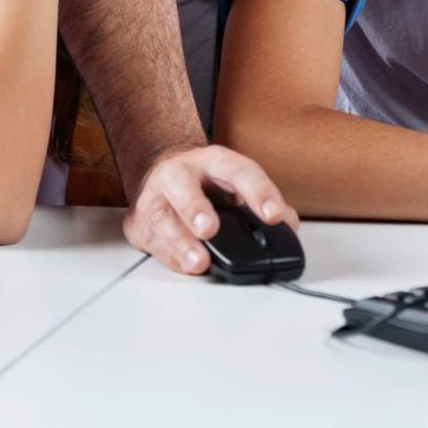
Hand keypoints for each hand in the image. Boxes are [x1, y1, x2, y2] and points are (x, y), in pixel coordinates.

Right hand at [121, 143, 297, 275]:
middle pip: (183, 186)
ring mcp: (155, 197)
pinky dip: (171, 257)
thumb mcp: (233, 181)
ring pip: (162, 218)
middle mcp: (179, 173)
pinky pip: (153, 242)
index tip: (274, 215)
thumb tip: (289, 224)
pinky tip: (185, 266)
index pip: (238, 171)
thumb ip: (261, 201)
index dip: (258, 192)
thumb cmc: (204, 183)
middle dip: (196, 208)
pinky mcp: (138, 222)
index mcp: (212, 161)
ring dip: (181, 243)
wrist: (159, 173)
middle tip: (210, 229)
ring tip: (199, 262)